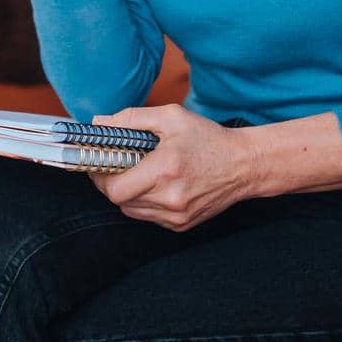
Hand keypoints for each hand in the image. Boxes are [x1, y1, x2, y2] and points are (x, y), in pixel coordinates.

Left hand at [87, 104, 261, 232]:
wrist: (243, 165)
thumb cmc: (207, 137)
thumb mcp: (171, 116)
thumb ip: (131, 118)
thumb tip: (99, 124)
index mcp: (165, 169)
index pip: (115, 188)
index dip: (101, 176)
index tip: (100, 162)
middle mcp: (171, 198)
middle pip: (120, 200)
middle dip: (112, 182)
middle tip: (115, 164)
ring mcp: (177, 215)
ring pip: (131, 210)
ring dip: (127, 193)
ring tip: (139, 172)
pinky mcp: (181, 225)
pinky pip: (148, 216)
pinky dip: (144, 202)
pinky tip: (156, 185)